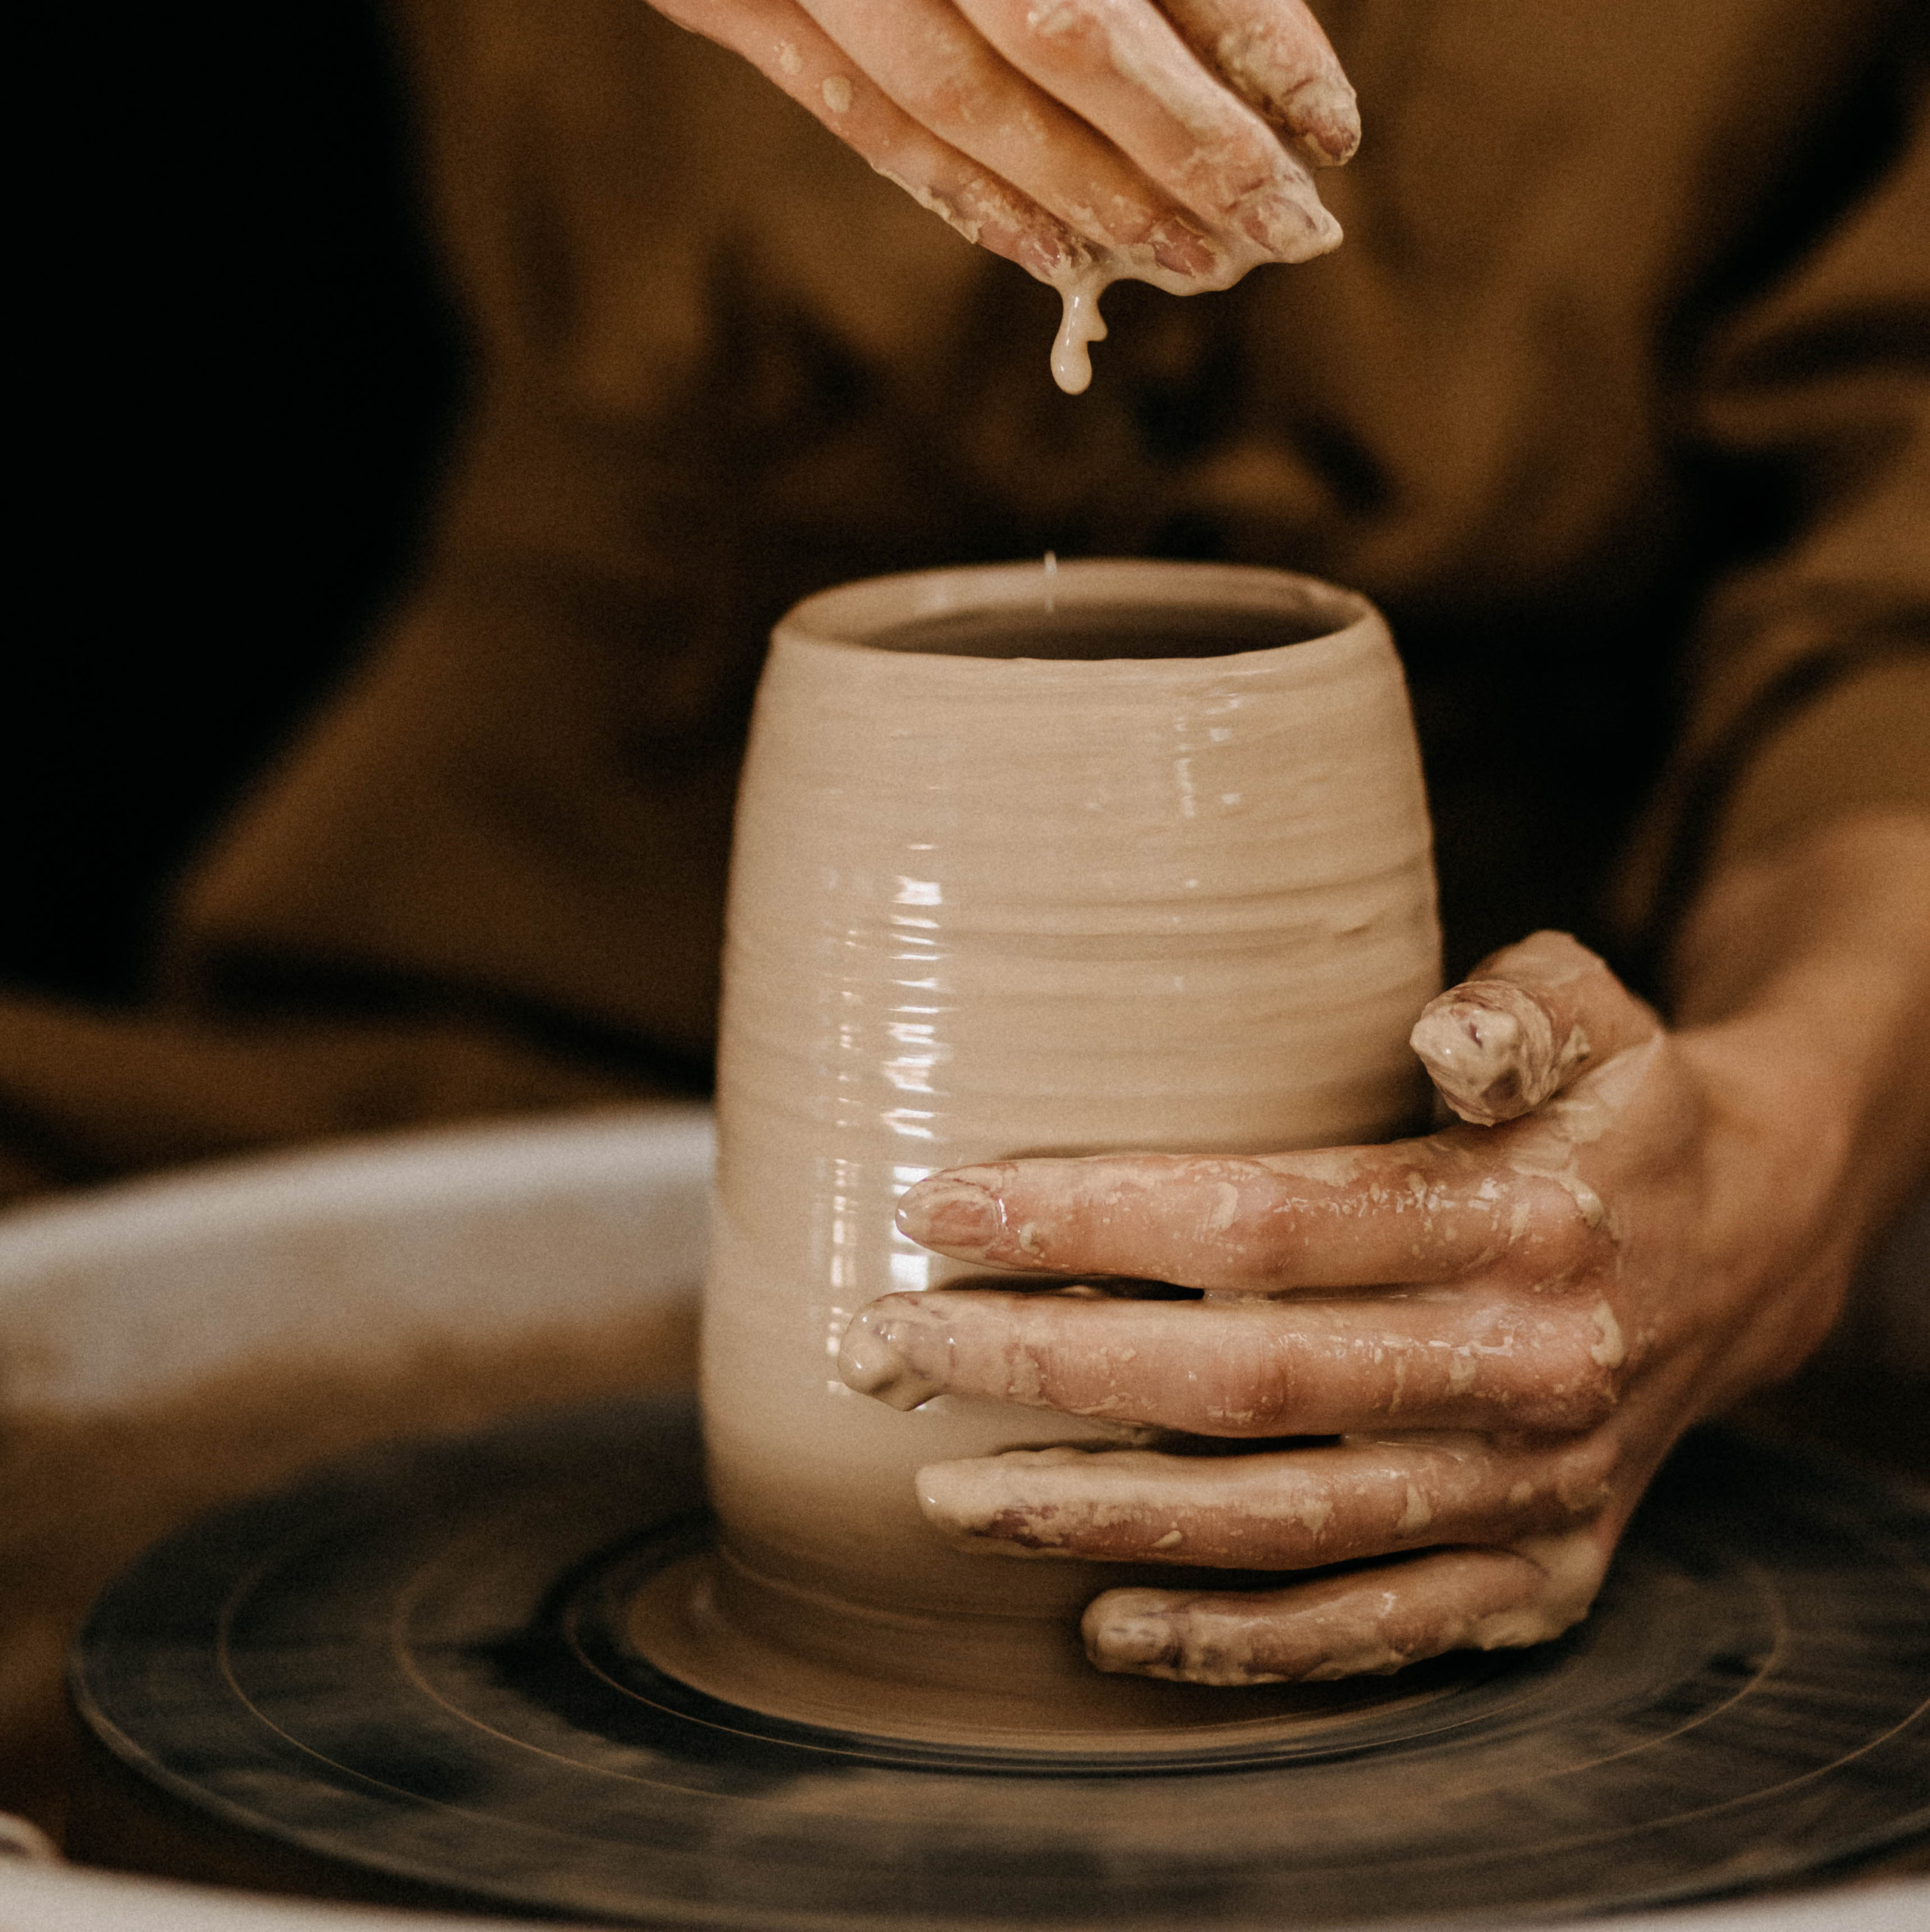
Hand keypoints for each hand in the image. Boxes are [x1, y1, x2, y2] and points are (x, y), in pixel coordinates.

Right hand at [2, 0, 1354, 310]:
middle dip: (1195, 146)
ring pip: (946, 84)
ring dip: (1091, 196)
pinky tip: (1055, 248)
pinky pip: (837, 101)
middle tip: (1296, 233)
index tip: (1332, 117)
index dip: (1253, 22)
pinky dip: (957, 190)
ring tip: (1200, 263)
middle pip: (1054, 13)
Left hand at [837, 816, 1929, 1683]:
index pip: (1268, 1222)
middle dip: (1040, 1370)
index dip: (1092, 1217)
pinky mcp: (1538, 1586)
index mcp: (1520, 1220)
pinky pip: (1371, 1636)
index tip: (938, 1202)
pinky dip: (1234, 1645)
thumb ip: (1520, 1006)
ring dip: (1097, 1516)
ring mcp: (1529, 1498)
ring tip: (940, 1491)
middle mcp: (1522, 1371)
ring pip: (1280, 1528)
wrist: (1755, 1249)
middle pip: (1242, 1384)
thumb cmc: (1620, 1108)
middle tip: (881, 1348)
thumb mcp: (1601, 1014)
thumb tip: (1438, 1031)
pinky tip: (1102, 1623)